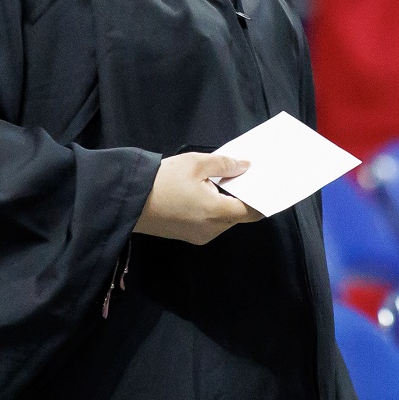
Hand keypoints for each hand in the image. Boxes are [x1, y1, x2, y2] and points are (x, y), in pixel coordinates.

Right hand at [133, 152, 262, 244]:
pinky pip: (209, 223)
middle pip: (237, 215)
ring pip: (223, 220)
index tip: (268, 186)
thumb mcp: (195, 163)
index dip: (263, 199)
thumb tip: (245, 166)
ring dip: (226, 203)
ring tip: (224, 181)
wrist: (129, 200)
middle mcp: (211, 229)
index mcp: (217, 212)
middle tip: (245, 176)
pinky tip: (206, 193)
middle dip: (243, 198)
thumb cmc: (163, 180)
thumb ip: (224, 164)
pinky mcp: (187, 236)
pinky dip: (213, 210)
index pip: (252, 211)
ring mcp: (198, 236)